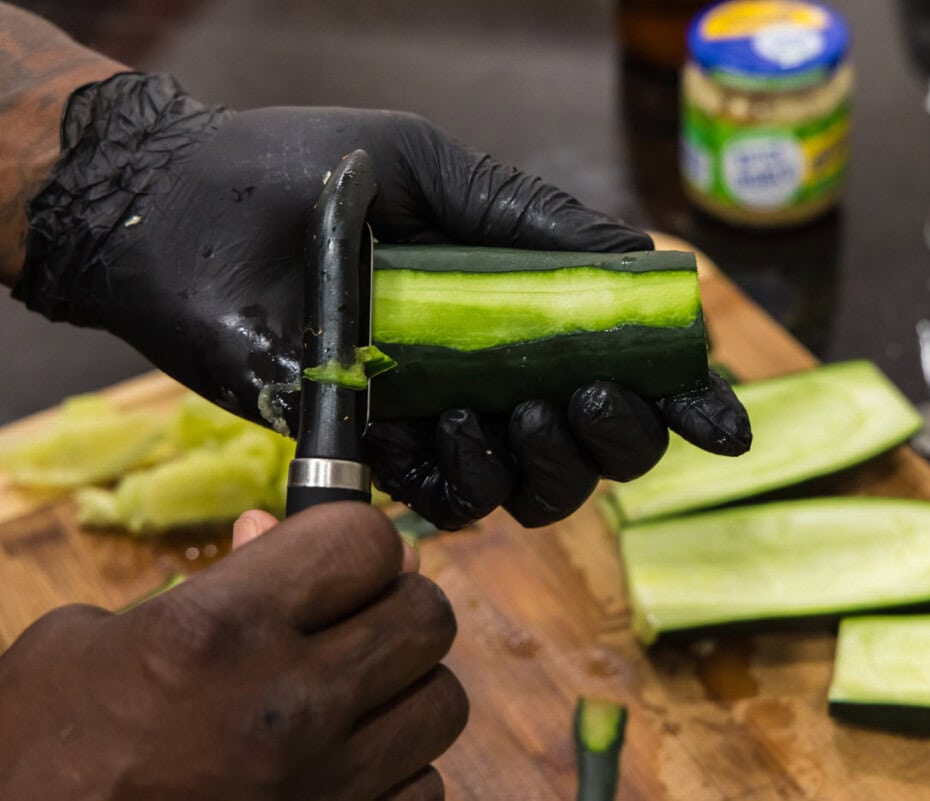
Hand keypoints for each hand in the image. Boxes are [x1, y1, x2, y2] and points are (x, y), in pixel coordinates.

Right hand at [0, 503, 465, 800]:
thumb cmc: (35, 757)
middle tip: (356, 615)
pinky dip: (399, 771)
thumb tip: (268, 526)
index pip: (366, 540)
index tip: (337, 553)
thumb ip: (203, 581)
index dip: (355, 538)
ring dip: (406, 687)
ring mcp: (323, 787)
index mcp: (219, 633)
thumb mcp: (90, 643)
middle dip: (396, 602)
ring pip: (442, 700)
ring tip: (353, 692)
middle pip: (428, 614)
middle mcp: (287, 707)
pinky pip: (426, 786)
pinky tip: (345, 765)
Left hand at [15, 72, 750, 529]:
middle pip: (595, 442)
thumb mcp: (441, 173)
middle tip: (589, 398)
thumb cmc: (313, 174)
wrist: (189, 210)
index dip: (679, 397)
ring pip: (536, 483)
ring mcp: (439, 414)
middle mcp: (492, 367)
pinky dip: (467, 477)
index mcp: (519, 302)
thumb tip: (647, 266)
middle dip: (616, 437)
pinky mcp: (378, 449)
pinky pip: (453, 496)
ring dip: (547, 462)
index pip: (621, 363)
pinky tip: (443, 431)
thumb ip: (539, 225)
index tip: (720, 423)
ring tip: (511, 408)